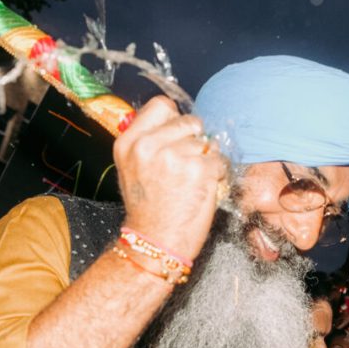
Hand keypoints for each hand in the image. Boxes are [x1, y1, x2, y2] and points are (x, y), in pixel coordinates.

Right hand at [112, 96, 229, 264]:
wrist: (154, 242)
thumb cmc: (147, 209)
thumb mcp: (132, 169)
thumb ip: (148, 142)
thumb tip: (176, 121)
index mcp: (129, 142)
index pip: (161, 105)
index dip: (175, 119)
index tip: (178, 135)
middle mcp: (148, 145)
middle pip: (188, 121)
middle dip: (195, 141)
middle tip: (187, 165)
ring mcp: (174, 156)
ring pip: (206, 142)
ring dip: (207, 160)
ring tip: (192, 182)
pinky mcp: (198, 169)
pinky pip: (219, 160)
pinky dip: (217, 174)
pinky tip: (202, 189)